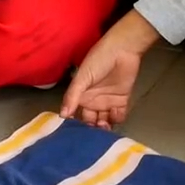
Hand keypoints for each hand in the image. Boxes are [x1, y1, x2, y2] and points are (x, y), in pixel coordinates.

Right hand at [60, 10, 161, 126]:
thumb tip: (62, 115)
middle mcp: (93, 101)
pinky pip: (119, 116)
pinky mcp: (122, 101)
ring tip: (103, 127)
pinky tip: (113, 115)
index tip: (75, 135)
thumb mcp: (82, 77)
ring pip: (104, 121)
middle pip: (90, 122)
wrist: (122, 50)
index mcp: (81, 96)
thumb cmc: (98, 60)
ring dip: (104, 127)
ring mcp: (108, 102)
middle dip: (91, 130)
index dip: (76, 125)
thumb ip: (72, 96)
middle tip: (92, 135)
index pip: (76, 115)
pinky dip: (116, 119)